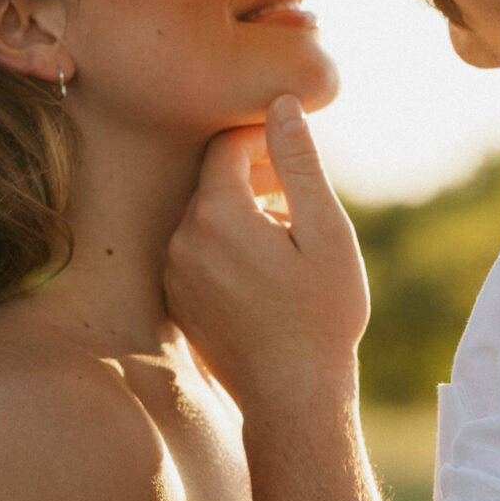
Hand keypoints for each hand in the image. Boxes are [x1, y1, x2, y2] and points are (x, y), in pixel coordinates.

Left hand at [164, 95, 369, 410]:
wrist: (294, 395)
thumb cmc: (321, 313)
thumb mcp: (325, 230)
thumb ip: (299, 162)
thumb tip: (283, 105)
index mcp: (217, 214)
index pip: (227, 147)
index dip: (263, 140)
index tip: (294, 154)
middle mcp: (183, 239)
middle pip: (216, 181)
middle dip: (256, 177)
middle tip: (300, 195)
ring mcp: (174, 273)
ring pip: (207, 217)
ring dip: (244, 213)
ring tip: (289, 236)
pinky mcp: (177, 300)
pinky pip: (198, 251)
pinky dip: (228, 244)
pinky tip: (266, 269)